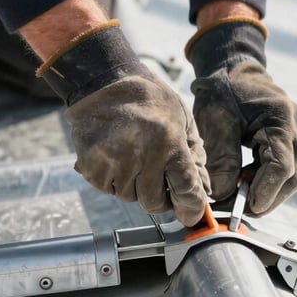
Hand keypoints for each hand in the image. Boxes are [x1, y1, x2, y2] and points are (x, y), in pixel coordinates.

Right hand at [33, 17, 208, 225]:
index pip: (186, 189)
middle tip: (158, 181)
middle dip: (160, 198)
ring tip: (132, 157)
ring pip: (130, 198)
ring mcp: (114, 162)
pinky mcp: (92, 166)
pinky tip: (115, 157)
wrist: (103, 82)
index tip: (191, 214)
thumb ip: (195, 155)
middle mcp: (143, 156)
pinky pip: (107, 189)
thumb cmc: (148, 99)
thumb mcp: (182, 118)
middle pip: (155, 203)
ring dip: (134, 186)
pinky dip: (113, 180)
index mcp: (170, 143)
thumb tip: (204, 190)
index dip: (191, 207)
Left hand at [187, 17, 296, 216]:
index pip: (282, 164)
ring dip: (268, 193)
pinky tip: (246, 185)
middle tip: (237, 210)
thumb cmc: (223, 90)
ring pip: (293, 177)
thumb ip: (221, 158)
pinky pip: (287, 170)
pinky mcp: (293, 142)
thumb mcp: (216, 121)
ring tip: (237, 198)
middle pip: (293, 176)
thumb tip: (221, 195)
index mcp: (282, 117)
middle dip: (267, 198)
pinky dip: (268, 182)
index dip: (267, 190)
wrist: (233, 71)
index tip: (248, 206)